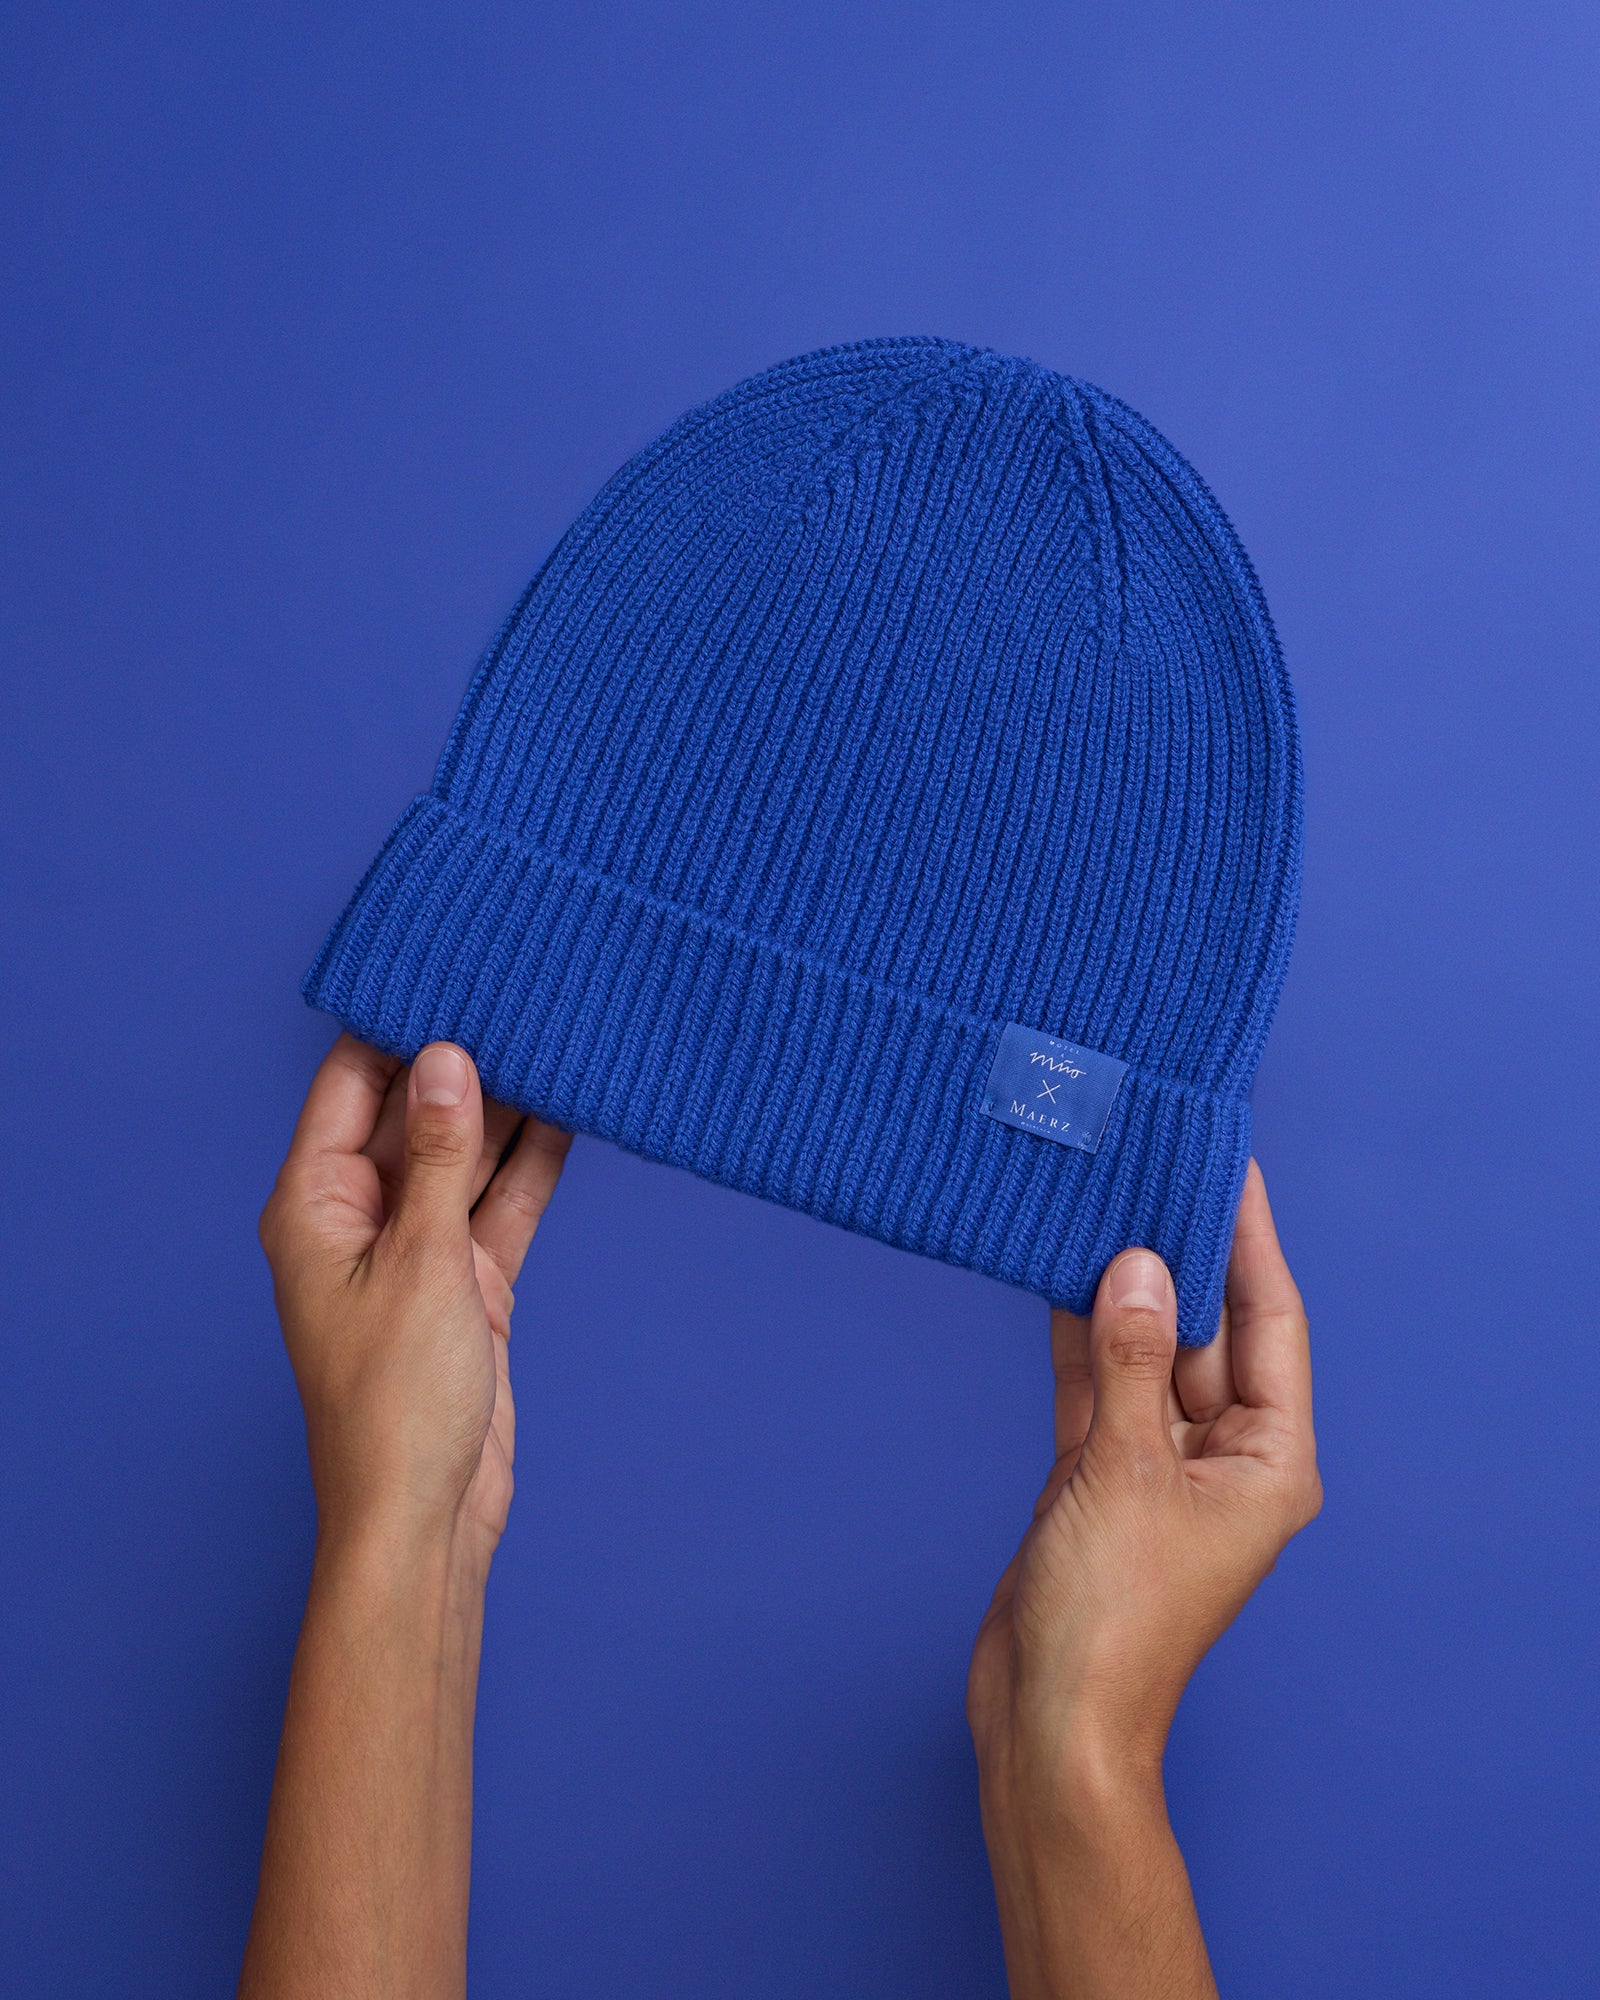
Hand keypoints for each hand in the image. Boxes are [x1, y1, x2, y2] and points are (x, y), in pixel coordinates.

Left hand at [258, 1033, 570, 1559]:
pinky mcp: (466, 1283)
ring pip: (466, 1155)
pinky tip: (571, 1113)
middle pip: (414, 1113)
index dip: (397, 1024)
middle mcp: (361, 1217)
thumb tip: (448, 1057)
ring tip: (555, 1036)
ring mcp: (417, 1250)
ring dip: (507, 1108)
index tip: (448, 965)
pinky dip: (532, 1165)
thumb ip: (443, 1156)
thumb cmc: (395, 1406)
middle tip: (520, 991)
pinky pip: (500, 1203)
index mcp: (315, 1204)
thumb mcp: (424, 1263)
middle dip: (464, 1059)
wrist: (428, 1516)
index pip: (350, 1084)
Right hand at [966, 1160, 1320, 1998]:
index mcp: (1268, 1460)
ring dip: (1123, 1286)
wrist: (1048, 1722)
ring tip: (1101, 1198)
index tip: (1227, 1163)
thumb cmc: (1109, 1621)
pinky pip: (1099, 1385)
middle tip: (1149, 1164)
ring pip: (1147, 1352)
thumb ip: (1131, 1363)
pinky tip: (1058, 1272)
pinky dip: (1081, 1335)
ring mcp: (1159, 1467)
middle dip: (1178, 1252)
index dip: (1250, 1238)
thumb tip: (1139, 1263)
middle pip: (1208, 1329)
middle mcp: (1224, 1456)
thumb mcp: (1122, 1473)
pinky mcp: (1100, 1478)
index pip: (1269, 1321)